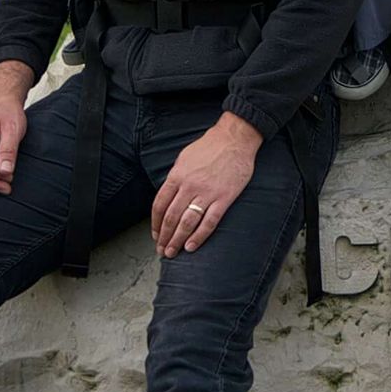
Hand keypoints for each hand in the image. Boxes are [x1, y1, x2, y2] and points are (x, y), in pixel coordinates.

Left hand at [151, 113, 263, 255]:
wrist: (235, 139)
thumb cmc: (210, 147)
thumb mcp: (184, 158)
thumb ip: (176, 178)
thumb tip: (169, 196)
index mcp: (177, 176)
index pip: (160, 205)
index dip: (155, 223)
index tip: (155, 235)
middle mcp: (189, 186)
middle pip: (171, 218)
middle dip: (164, 237)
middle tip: (162, 250)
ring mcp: (207, 193)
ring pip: (187, 223)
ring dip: (177, 240)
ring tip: (173, 252)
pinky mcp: (224, 198)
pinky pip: (209, 222)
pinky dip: (199, 236)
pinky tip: (192, 246)